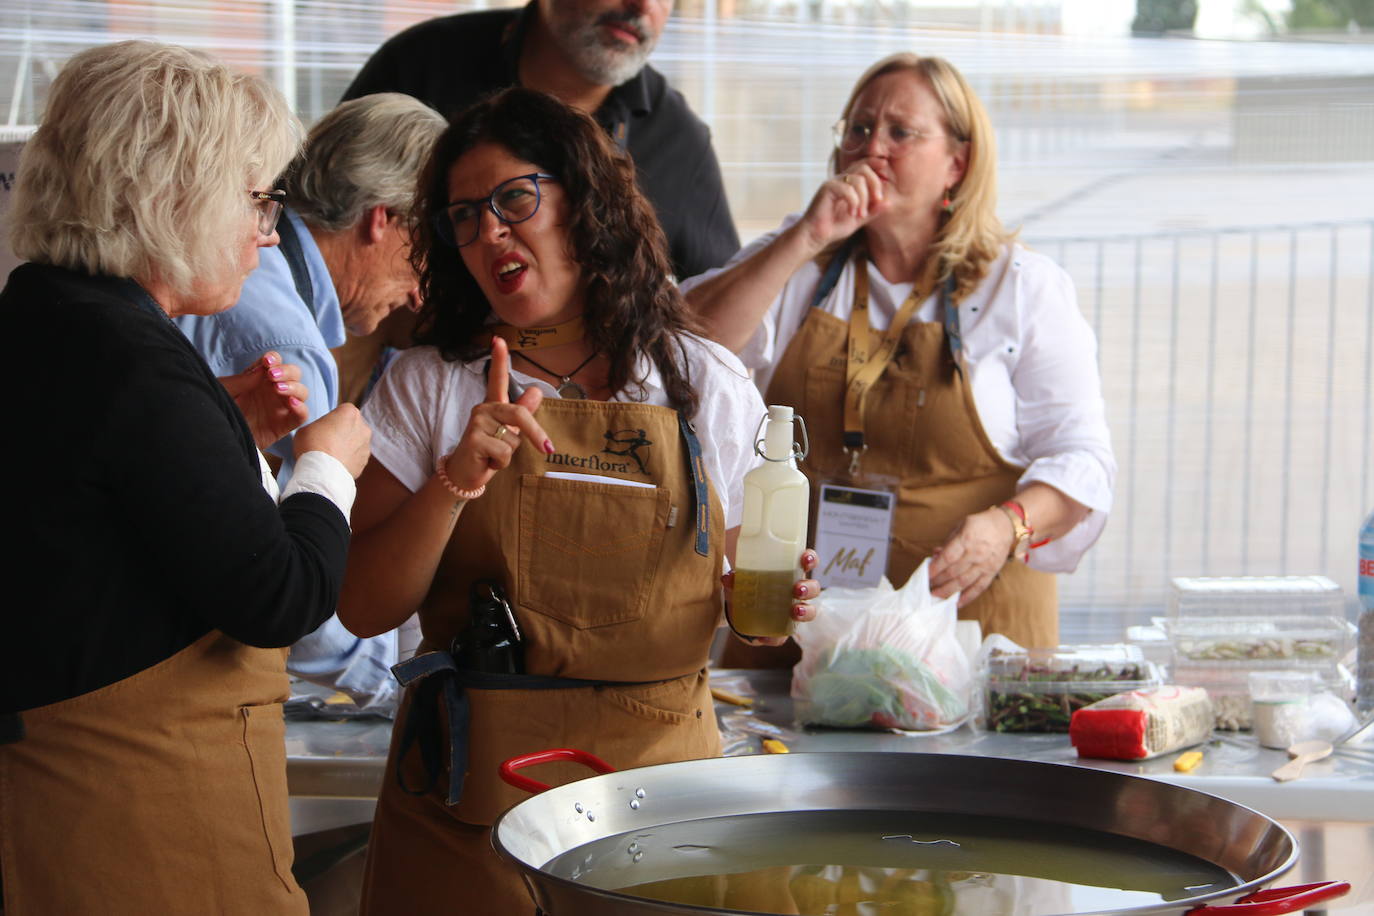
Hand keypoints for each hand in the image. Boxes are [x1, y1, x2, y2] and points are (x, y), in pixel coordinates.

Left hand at [219, 351, 308, 449]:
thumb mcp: (224, 392)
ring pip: (302, 392)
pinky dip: (301, 408)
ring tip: (278, 389)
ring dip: (294, 387)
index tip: (267, 362)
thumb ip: (242, 381)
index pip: (275, 362)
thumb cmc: (217, 412)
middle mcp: (272, 391)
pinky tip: (291, 403)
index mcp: (258, 379)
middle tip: (272, 376)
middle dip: (286, 371)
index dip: (274, 359)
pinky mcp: (284, 426)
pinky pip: (301, 416)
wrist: (216, 438)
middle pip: (294, 374)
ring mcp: (280, 408)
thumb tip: (263, 370)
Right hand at [294, 404, 370, 477]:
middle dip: (343, 431)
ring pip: (356, 442)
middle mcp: (363, 427)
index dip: (333, 418)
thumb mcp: (306, 427)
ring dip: (347, 446)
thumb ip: (319, 425)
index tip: (325, 427)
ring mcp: (366, 445)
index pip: (343, 410)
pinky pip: (356, 457)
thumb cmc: (312, 445)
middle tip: (327, 441)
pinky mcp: (365, 462)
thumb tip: (322, 431)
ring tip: (331, 455)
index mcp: (350, 412)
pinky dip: (348, 459)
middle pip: (352, 426)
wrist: (321, 473)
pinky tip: (335, 464)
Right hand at [443, 337, 550, 491]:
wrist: (467, 474)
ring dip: (510, 454)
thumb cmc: (489, 451)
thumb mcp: (509, 431)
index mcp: (493, 406)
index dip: (499, 359)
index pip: (496, 379)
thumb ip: (522, 412)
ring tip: (494, 455)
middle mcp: (483, 409)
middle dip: (536, 434)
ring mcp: (476, 423)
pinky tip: (488, 462)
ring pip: (513, 438)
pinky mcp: (474, 440)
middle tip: (547, 449)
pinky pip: (504, 452)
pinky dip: (502, 463)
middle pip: (519, 414)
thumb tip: (537, 391)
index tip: (498, 339)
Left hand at [721, 549, 819, 646]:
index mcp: (791, 573)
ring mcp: (795, 611)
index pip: (807, 562)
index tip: (804, 559)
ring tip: (795, 612)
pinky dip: (775, 638)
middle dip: (809, 588)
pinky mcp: (784, 629)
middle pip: (813, 588)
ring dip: (806, 611)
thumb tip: (727, 578)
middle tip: (797, 589)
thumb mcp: (742, 581)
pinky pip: (785, 635)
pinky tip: (764, 637)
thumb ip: (735, 579)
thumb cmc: (751, 587)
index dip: (810, 559)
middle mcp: (798, 591)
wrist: (743, 612)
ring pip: (810, 611)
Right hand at [796, 163, 886, 253]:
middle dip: (875, 183)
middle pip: (863, 168)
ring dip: (864, 198)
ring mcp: (833, 183)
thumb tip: (889, 202)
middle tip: (877, 200)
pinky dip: (853, 202)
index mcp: (848, 183)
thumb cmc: (834, 226)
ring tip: (860, 214)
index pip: (864, 165)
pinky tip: (851, 213)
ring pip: (857, 179)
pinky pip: (847, 189)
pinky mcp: (826, 189)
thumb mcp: (859, 219)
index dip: (875, 163)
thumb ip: (873, 211)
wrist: (816, 235)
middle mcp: (840, 180)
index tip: (885, 167)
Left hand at [928, 508, 1014, 606]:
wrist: (1005, 526)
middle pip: (953, 572)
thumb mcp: (961, 525)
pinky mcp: (992, 572)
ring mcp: (985, 565)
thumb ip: (948, 542)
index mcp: (966, 539)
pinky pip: (979, 588)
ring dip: (948, 591)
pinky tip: (956, 603)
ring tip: (936, 595)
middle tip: (926, 586)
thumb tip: (935, 555)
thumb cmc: (980, 524)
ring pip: (964, 582)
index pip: (947, 557)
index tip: (925, 574)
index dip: (935, 568)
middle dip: (938, 581)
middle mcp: (976, 554)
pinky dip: (967, 597)